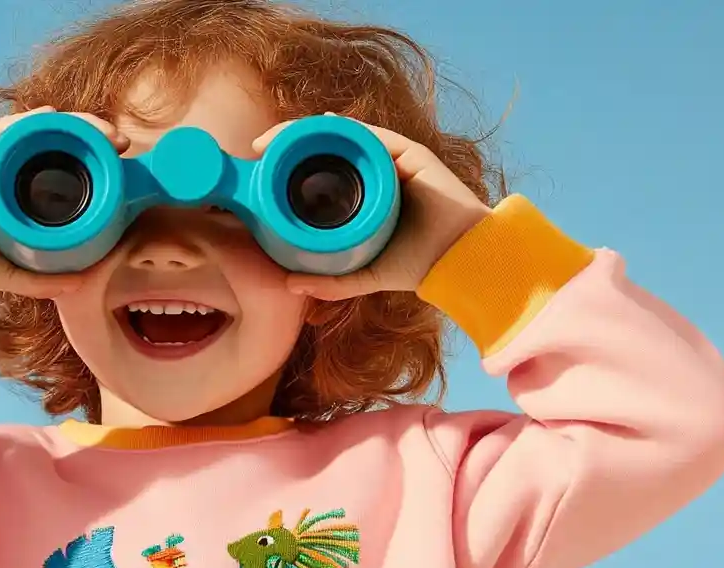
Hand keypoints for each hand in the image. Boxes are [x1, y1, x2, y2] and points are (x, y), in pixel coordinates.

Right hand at [0, 107, 129, 299]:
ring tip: (99, 128)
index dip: (89, 156)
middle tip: (121, 141)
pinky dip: (25, 124)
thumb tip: (81, 281)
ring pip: (30, 132)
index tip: (121, 159)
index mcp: (13, 192)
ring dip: (67, 125)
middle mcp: (0, 171)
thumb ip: (44, 279)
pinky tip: (49, 118)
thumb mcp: (13, 274)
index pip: (56, 164)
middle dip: (88, 135)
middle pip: (49, 143)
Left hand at [251, 114, 492, 299]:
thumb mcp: (366, 276)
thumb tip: (289, 285)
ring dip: (312, 130)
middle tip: (260, 147)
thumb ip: (332, 282)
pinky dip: (348, 129)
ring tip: (280, 136)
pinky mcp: (412, 154)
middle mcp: (378, 173)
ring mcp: (394, 161)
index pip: (324, 170)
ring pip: (347, 136)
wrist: (462, 262)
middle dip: (294, 141)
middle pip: (330, 148)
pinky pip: (375, 136)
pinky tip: (322, 126)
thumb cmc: (420, 267)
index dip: (292, 163)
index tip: (260, 165)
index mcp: (366, 196)